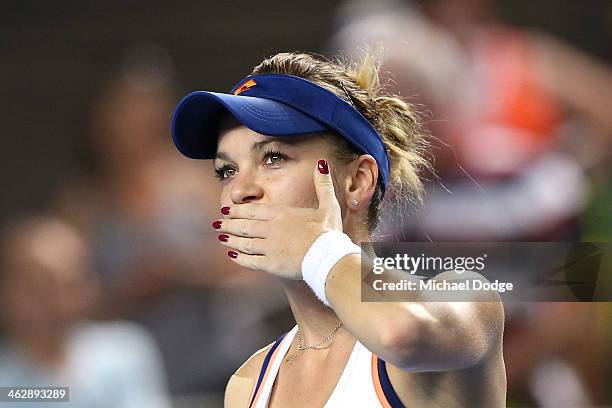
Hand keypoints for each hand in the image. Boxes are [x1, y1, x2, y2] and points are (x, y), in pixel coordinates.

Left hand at [212, 159, 343, 279]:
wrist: (329, 257)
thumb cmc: (329, 232)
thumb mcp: (328, 205)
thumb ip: (323, 184)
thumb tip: (322, 163)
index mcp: (281, 214)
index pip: (252, 210)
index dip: (237, 210)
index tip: (226, 209)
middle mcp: (270, 229)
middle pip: (243, 225)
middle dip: (228, 224)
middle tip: (217, 224)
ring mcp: (268, 247)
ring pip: (243, 242)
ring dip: (230, 239)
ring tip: (221, 238)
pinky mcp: (270, 264)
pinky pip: (249, 260)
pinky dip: (239, 258)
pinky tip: (232, 256)